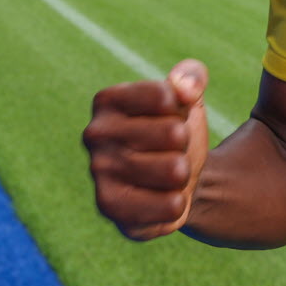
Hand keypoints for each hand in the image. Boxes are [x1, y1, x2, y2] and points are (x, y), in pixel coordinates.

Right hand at [82, 59, 208, 240]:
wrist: (176, 181)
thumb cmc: (175, 132)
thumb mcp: (189, 98)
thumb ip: (191, 77)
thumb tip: (185, 88)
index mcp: (108, 100)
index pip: (165, 96)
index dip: (181, 109)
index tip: (169, 117)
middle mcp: (94, 134)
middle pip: (174, 133)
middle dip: (184, 145)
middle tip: (169, 151)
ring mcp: (99, 172)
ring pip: (176, 170)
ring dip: (182, 175)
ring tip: (165, 174)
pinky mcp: (110, 209)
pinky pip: (171, 206)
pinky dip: (176, 204)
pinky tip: (158, 199)